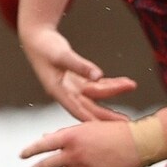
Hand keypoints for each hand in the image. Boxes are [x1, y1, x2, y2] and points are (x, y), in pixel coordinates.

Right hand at [20, 27, 135, 121]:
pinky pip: (95, 84)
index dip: (92, 120)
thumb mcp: (61, 55)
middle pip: (90, 106)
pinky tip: (121, 83)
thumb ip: (81, 66)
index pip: (78, 110)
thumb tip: (99, 75)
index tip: (106, 129)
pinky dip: (108, 83)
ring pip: (96, 93)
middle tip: (125, 121)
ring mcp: (72, 86)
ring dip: (113, 91)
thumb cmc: (43, 47)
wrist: (36, 37)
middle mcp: (66, 91)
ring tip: (130, 87)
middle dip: (108, 114)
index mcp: (58, 90)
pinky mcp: (76, 78)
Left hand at [21, 118, 145, 166]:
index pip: (41, 146)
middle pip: (45, 165)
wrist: (139, 143)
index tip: (21, 157)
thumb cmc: (113, 131)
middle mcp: (74, 154)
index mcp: (70, 137)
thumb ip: (65, 133)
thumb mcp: (87, 127)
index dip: (29, 152)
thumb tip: (44, 139)